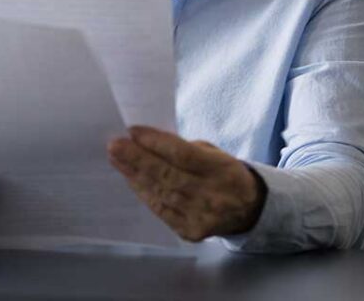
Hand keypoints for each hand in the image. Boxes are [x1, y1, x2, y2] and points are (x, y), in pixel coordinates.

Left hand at [107, 126, 265, 241]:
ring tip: (116, 159)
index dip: (157, 143)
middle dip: (138, 159)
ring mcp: (200, 216)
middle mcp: (211, 195)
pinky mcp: (189, 231)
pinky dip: (144, 193)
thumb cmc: (224, 172)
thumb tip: (148, 142)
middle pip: (168, 176)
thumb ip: (185, 149)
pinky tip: (131, 179)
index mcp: (221, 170)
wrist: (248, 209)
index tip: (133, 131)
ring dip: (135, 175)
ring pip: (161, 194)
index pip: (184, 155)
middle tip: (115, 145)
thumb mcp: (214, 153)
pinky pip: (161, 210)